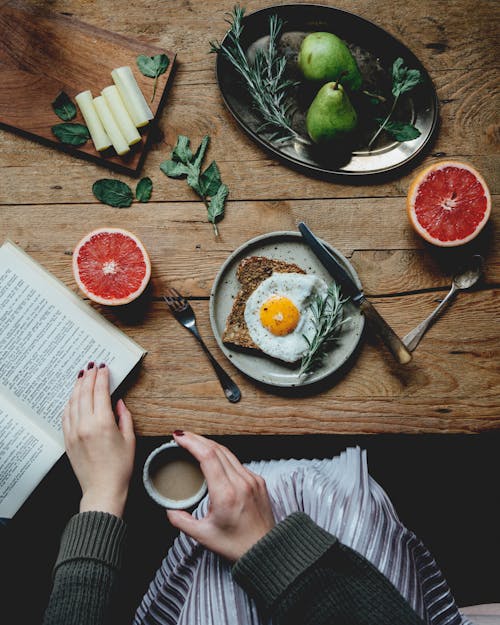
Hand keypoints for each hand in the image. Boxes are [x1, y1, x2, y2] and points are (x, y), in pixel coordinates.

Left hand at [62, 363, 135, 517]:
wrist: (103, 489)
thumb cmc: (120, 468)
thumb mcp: (129, 439)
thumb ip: (124, 416)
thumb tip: (118, 402)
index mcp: (103, 423)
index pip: (100, 391)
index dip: (102, 377)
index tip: (104, 367)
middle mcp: (85, 425)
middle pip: (85, 393)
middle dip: (89, 377)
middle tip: (93, 366)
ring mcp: (74, 432)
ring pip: (73, 402)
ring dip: (78, 387)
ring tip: (82, 376)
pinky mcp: (67, 440)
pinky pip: (66, 415)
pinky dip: (70, 402)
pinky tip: (73, 397)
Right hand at [167, 432, 274, 560]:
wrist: (267, 551)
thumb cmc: (236, 545)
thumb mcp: (203, 535)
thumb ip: (182, 521)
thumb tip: (169, 510)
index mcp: (226, 494)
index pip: (208, 456)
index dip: (192, 443)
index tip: (178, 437)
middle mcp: (241, 482)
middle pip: (217, 449)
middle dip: (197, 439)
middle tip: (181, 436)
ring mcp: (252, 479)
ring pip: (228, 453)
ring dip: (209, 444)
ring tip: (193, 442)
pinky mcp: (258, 481)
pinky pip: (237, 462)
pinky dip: (222, 455)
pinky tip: (212, 456)